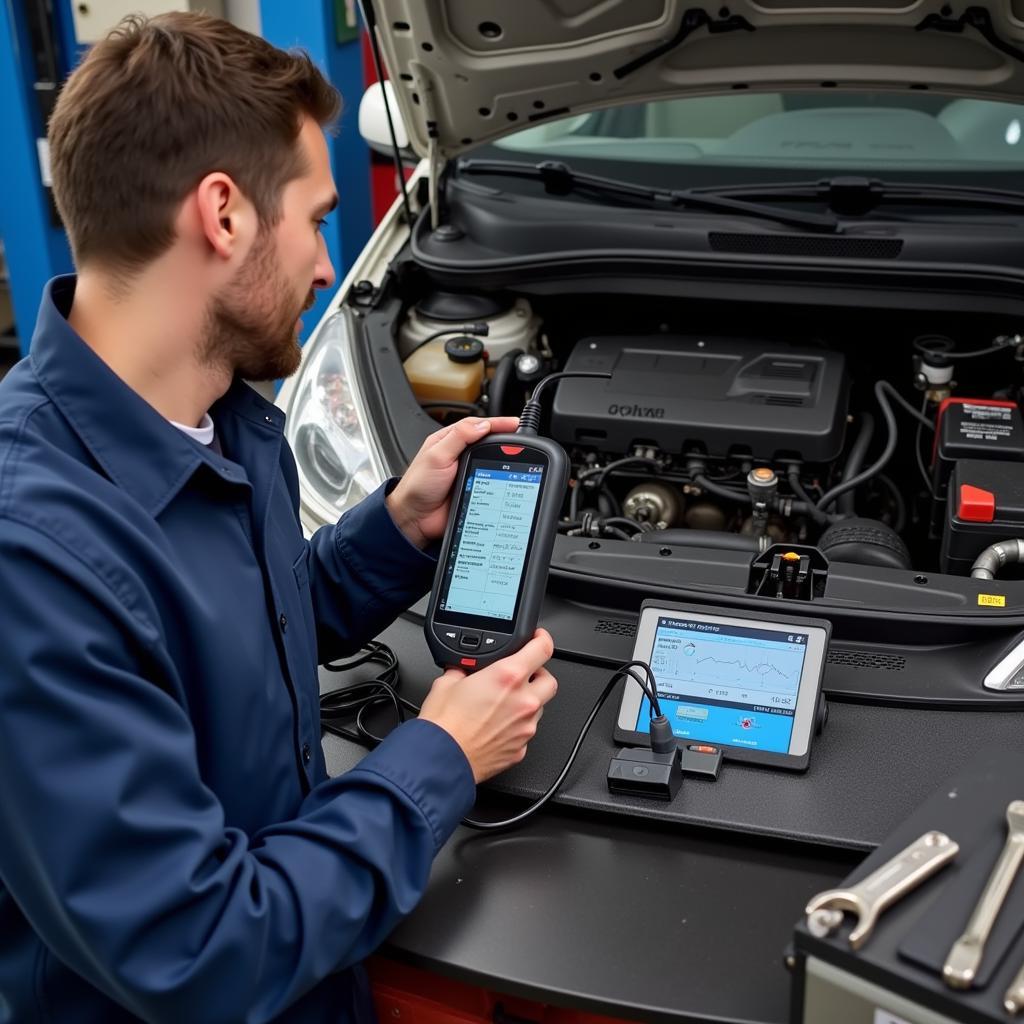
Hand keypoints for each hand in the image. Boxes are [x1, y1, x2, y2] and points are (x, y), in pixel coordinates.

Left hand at [386, 416, 518, 548]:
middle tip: (521, 441)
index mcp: (449, 440)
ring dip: (503, 461)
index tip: (514, 423)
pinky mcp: (473, 488)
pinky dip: (500, 478)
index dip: (497, 423)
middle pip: (488, 442)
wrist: (415, 518)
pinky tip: (507, 477)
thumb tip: (482, 425)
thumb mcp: (436, 455)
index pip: (477, 426)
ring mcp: (467, 472)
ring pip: (491, 461)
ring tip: (518, 458)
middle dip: (504, 441)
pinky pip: (491, 480)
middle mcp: (459, 454)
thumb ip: (458, 437)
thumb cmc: (417, 486)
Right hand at [418, 630, 557, 782]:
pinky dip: (517, 726)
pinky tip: (498, 726)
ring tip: (504, 704)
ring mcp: (525, 728)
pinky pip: (526, 731)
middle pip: (549, 680)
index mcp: (508, 677)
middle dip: (539, 675)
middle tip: (523, 675)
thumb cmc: (443, 726)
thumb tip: (463, 669)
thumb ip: (463, 670)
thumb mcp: (447, 682)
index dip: (542, 639)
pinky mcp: (520, 749)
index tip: (538, 639)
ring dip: (528, 702)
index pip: (542, 649)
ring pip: (540, 708)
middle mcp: (523, 702)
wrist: (440, 761)